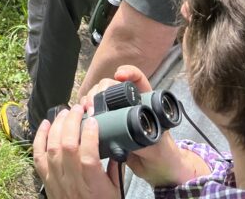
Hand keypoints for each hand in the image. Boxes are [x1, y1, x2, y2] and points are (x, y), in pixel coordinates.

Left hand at [33, 103, 122, 198]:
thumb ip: (115, 166)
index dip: (89, 133)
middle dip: (72, 122)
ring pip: (52, 147)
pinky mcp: (45, 180)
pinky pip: (38, 155)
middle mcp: (72, 181)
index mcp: (92, 184)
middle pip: (67, 145)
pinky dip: (39, 137)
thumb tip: (117, 144)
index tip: (94, 119)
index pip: (88, 155)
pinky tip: (46, 123)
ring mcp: (56, 180)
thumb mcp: (115, 189)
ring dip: (57, 125)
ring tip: (65, 112)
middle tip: (79, 109)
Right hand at [81, 66, 207, 187]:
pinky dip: (85, 111)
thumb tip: (124, 137)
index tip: (119, 76)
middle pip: (112, 86)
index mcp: (146, 103)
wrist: (156, 171)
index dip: (129, 73)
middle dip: (100, 89)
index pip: (137, 80)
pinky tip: (81, 115)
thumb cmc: (163, 155)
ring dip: (90, 99)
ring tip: (86, 109)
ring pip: (100, 97)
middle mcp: (130, 105)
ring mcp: (117, 114)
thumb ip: (143, 141)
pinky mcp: (107, 125)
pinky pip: (94, 112)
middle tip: (93, 102)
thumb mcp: (156, 147)